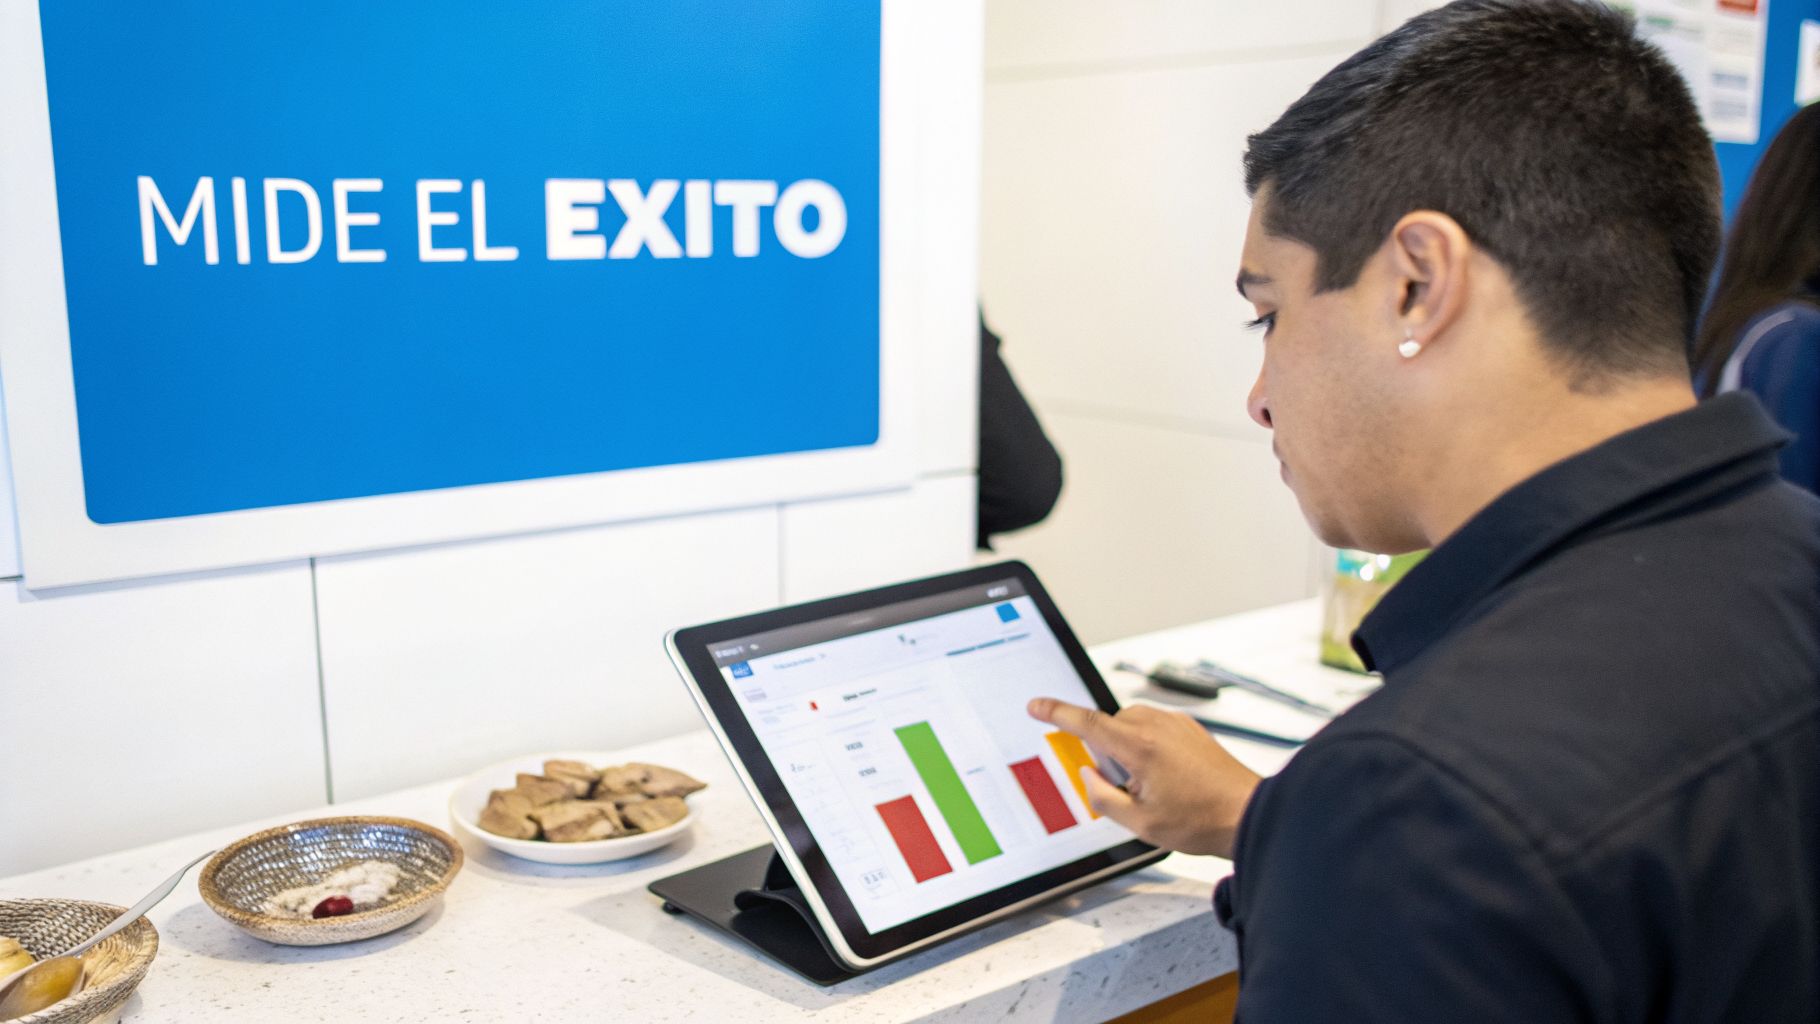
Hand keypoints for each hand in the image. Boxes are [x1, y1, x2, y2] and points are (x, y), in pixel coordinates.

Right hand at [1027, 698, 1261, 857]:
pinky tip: (1168, 778)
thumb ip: (1102, 796)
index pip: (1087, 722)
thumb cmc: (1201, 820)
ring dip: (1127, 747)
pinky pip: (1154, 727)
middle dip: (1105, 750)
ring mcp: (1177, 724)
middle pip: (1110, 725)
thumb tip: (1088, 776)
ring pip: (1132, 725)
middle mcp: (1158, 726)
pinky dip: (1147, 746)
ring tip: (1152, 786)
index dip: (1057, 713)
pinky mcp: (1190, 728)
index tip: (1037, 705)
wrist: (1247, 814)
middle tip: (1125, 787)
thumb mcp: (1139, 822)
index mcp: (1140, 747)